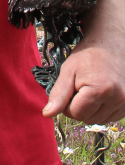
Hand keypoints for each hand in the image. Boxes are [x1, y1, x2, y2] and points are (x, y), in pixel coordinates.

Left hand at [43, 0, 124, 123]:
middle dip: (79, 106)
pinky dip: (102, 109)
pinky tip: (101, 94)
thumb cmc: (87, 55)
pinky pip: (109, 117)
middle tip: (81, 87)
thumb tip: (47, 114)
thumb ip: (58, 94)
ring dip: (91, 109)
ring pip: (99, 120)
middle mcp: (117, 99)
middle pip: (87, 119)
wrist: (110, 44)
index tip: (71, 88)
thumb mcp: (68, 71)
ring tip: (91, 89)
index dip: (67, 103)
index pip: (75, 113)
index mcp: (99, 90)